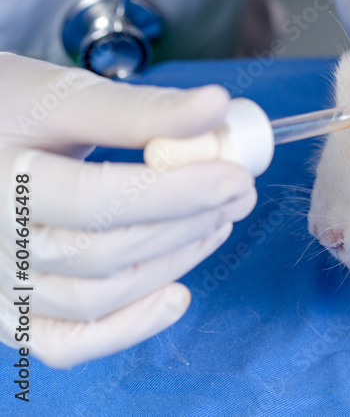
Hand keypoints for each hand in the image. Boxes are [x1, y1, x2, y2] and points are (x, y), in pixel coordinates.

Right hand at [0, 54, 255, 367]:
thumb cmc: (11, 109)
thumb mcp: (65, 95)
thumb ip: (140, 109)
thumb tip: (216, 106)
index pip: (97, 199)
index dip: (175, 192)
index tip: (233, 175)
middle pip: (103, 254)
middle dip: (187, 224)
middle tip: (239, 191)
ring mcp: (0, 284)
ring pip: (96, 298)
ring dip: (172, 264)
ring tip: (218, 222)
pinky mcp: (13, 312)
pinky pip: (67, 342)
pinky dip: (127, 328)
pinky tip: (177, 295)